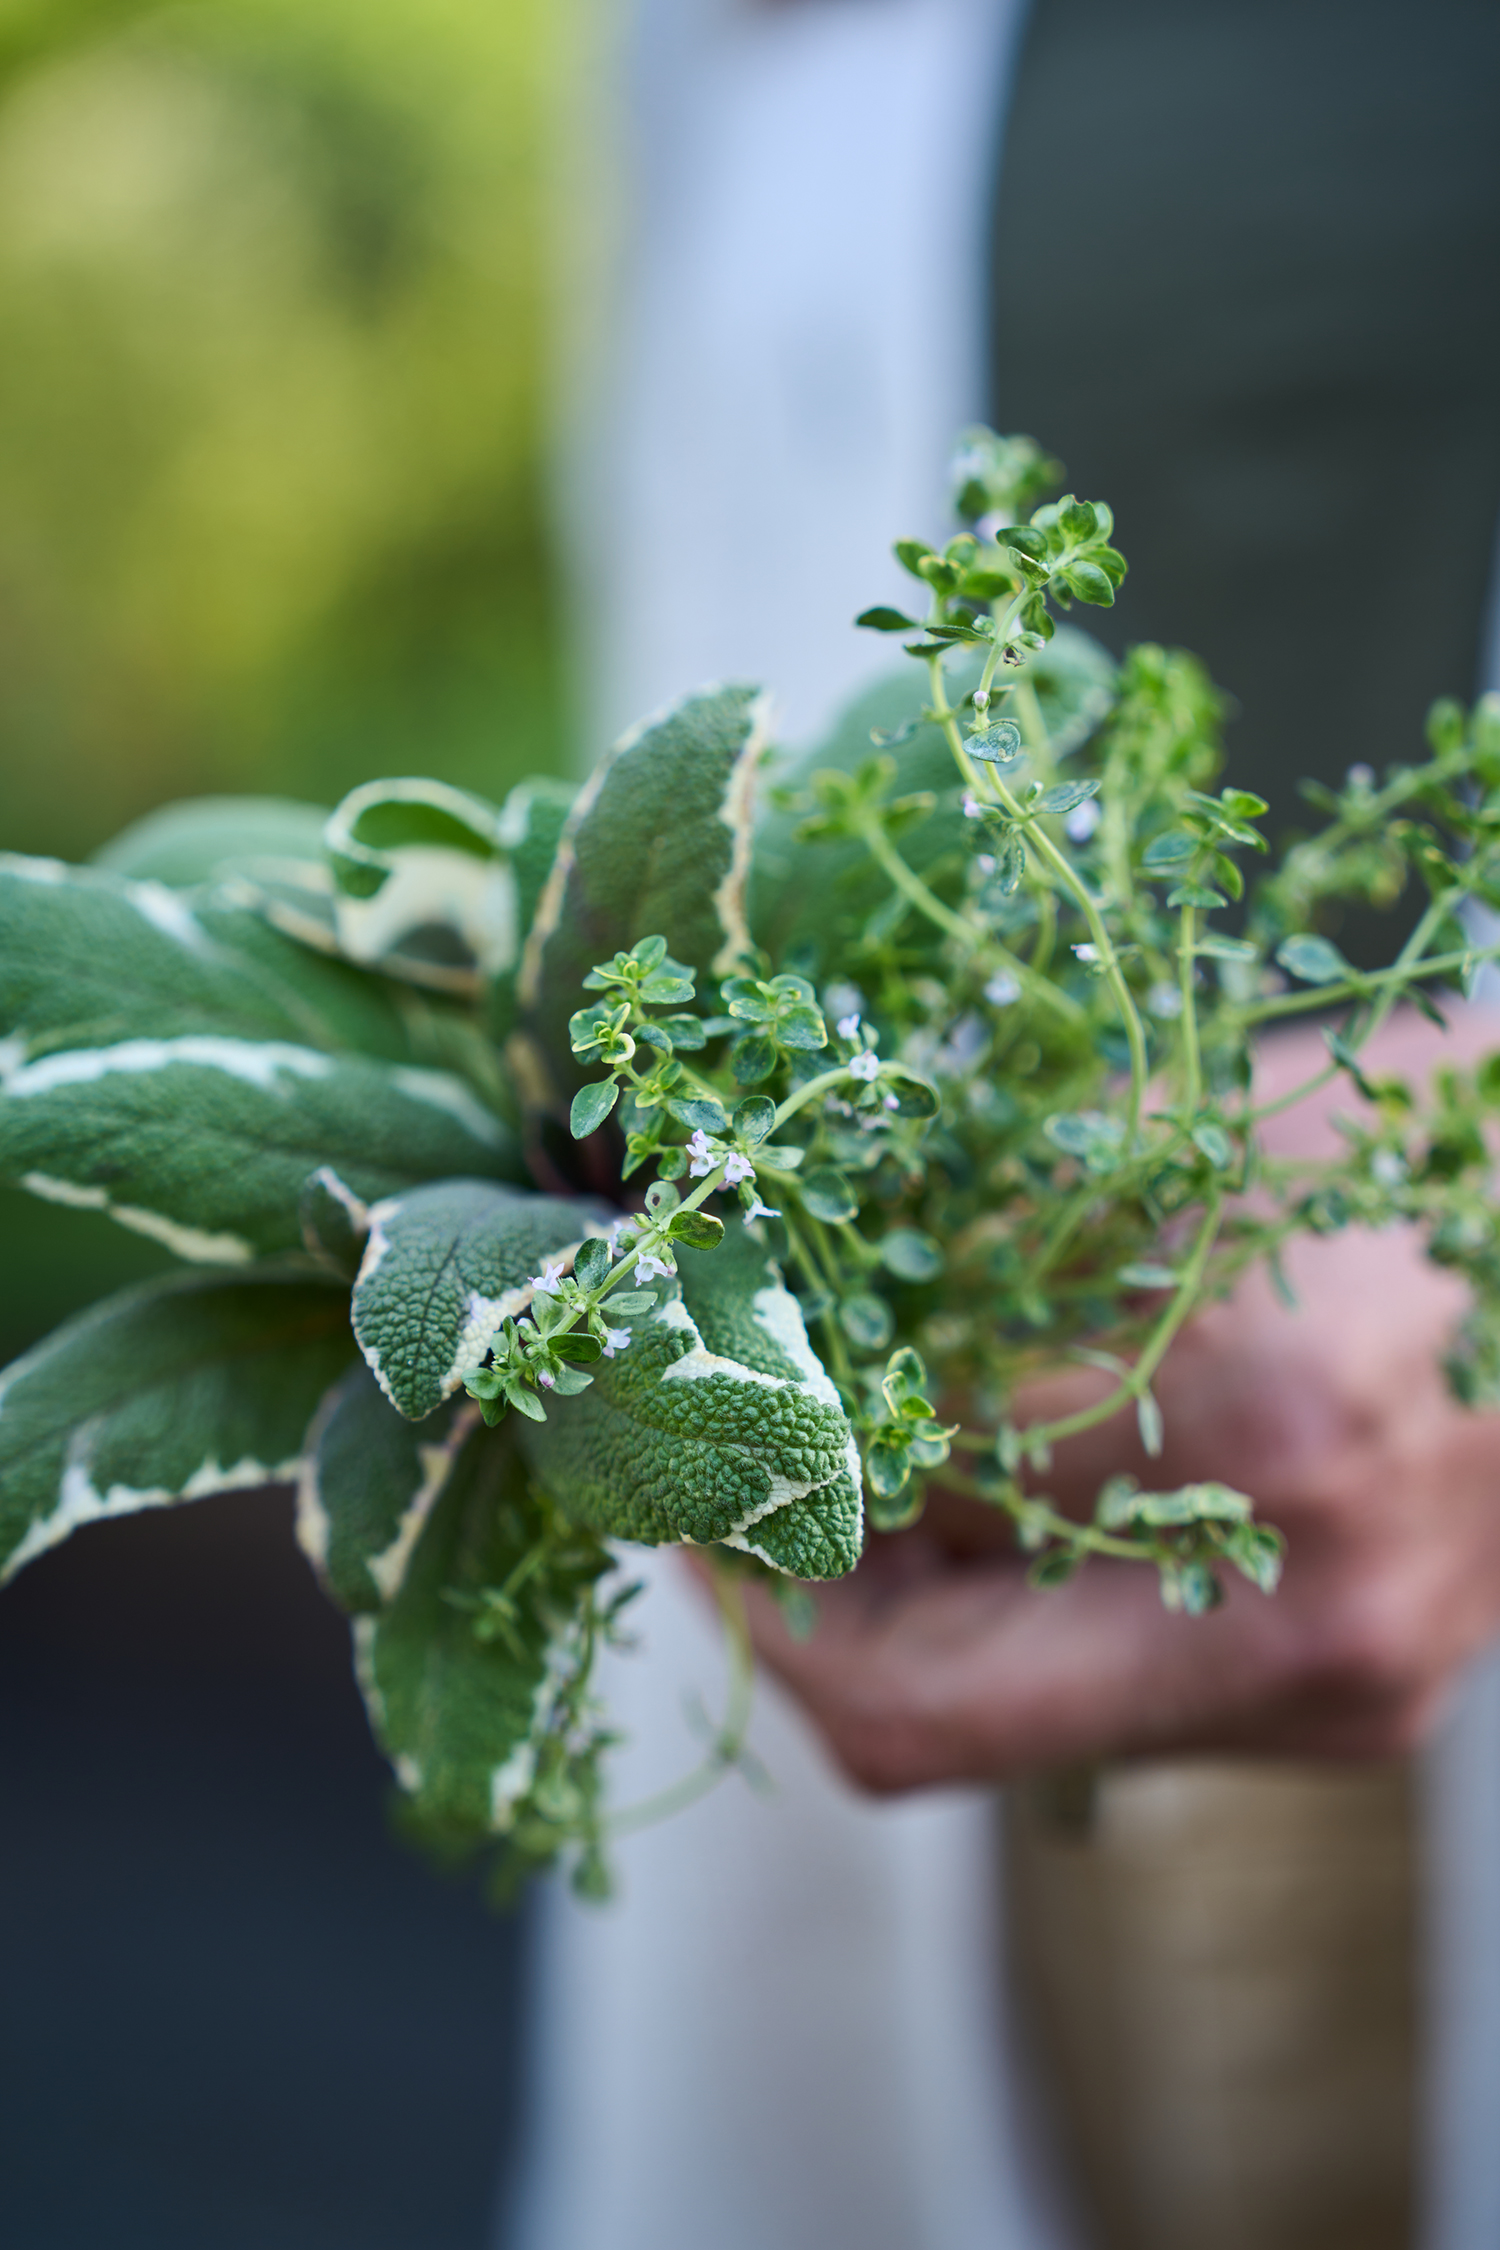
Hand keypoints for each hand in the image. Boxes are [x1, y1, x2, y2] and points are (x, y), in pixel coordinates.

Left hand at [729, 1008, 1499, 1789]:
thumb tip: (748, 1321)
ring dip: (874, 1611)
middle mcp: (1308, 1600)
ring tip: (826, 1477)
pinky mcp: (1351, 1709)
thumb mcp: (1168, 1137)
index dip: (738, 1479)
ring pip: (993, 1721)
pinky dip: (997, 1613)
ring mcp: (1342, 1687)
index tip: (661, 1420)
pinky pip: (1094, 1697)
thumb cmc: (1416, 1127)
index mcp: (1268, 1417)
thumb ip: (957, 1257)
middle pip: (914, 1705)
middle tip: (697, 1486)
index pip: (891, 1510)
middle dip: (765, 1600)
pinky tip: (976, 1502)